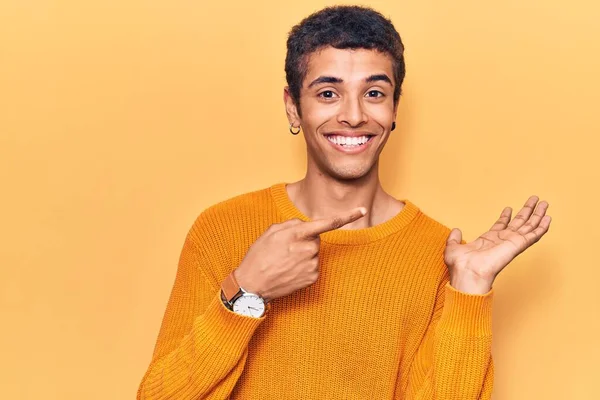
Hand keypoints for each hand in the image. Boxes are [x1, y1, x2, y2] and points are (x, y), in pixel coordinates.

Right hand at [233, 207, 366, 301]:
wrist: (252, 285)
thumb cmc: (259, 256)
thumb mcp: (271, 231)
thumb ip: (292, 224)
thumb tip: (306, 225)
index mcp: (298, 234)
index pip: (327, 223)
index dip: (347, 216)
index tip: (362, 211)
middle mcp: (308, 249)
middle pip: (316, 239)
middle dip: (305, 240)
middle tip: (285, 249)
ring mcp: (312, 265)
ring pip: (314, 253)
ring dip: (303, 254)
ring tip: (284, 261)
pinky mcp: (312, 278)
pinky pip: (313, 266)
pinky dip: (304, 267)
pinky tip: (289, 271)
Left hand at [444, 196, 551, 293]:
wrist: (467, 272)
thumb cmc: (459, 265)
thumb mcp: (452, 248)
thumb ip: (454, 238)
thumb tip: (456, 231)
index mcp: (488, 240)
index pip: (500, 226)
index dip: (505, 216)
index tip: (509, 208)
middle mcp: (502, 241)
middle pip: (518, 223)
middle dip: (526, 211)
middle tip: (534, 200)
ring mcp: (511, 243)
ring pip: (528, 226)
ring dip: (537, 215)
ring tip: (544, 203)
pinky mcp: (517, 245)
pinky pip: (533, 235)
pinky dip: (542, 227)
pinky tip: (548, 218)